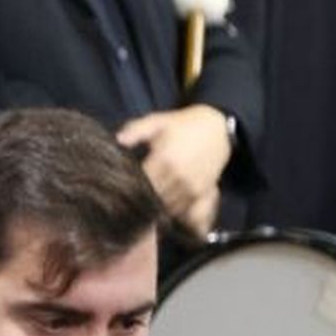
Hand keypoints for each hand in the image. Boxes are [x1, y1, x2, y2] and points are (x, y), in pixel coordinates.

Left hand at [116, 104, 231, 232]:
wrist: (216, 127)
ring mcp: (192, 187)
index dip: (131, 190)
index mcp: (165, 159)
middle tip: (133, 202)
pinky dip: (176, 214)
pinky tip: (169, 209)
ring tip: (150, 205)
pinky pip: (187, 212)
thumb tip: (118, 140)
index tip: (123, 192)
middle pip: (154, 200)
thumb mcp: (157, 121)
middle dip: (144, 202)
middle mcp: (179, 176)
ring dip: (159, 209)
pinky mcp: (203, 193)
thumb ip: (136, 130)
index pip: (143, 185)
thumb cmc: (183, 125)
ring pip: (169, 209)